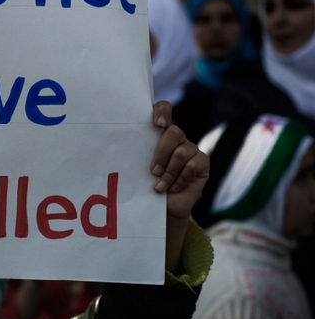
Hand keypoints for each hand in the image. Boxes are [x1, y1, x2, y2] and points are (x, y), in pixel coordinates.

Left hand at [149, 102, 208, 271]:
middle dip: (161, 154)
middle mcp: (177, 138)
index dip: (162, 111)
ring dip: (168, 173)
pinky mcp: (202, 162)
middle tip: (152, 171)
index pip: (164, 109)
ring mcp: (191, 149)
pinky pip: (193, 165)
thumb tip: (115, 146)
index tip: (157, 123)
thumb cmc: (146, 187)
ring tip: (160, 186)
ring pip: (181, 151)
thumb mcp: (137, 169)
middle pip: (173, 132)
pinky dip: (180, 179)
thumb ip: (136, 154)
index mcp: (159, 134)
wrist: (162, 209)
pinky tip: (173, 188)